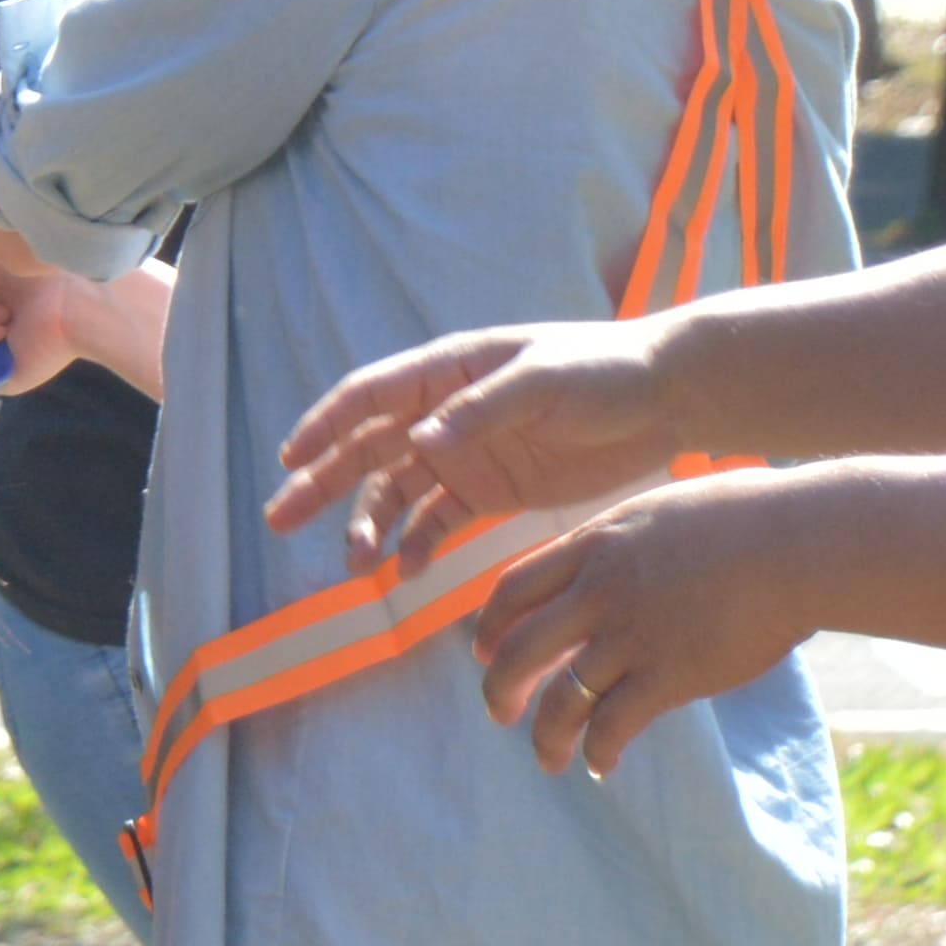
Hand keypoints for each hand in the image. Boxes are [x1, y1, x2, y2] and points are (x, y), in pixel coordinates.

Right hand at [264, 320, 683, 571]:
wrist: (665, 400)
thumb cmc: (603, 372)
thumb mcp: (543, 382)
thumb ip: (481, 411)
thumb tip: (420, 439)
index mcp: (447, 372)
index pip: (370, 396)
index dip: (325, 425)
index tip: (288, 458)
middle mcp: (443, 413)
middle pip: (367, 449)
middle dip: (322, 482)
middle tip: (280, 518)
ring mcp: (465, 455)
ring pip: (397, 492)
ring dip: (370, 523)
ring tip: (356, 563)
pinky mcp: (492, 491)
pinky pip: (440, 521)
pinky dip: (418, 545)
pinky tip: (407, 572)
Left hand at [462, 473, 815, 779]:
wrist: (793, 543)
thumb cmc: (747, 517)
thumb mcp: (662, 512)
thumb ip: (628, 542)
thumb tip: (624, 556)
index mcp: (594, 547)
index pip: (514, 589)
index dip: (491, 625)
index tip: (482, 648)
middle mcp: (598, 593)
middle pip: (520, 649)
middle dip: (500, 687)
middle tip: (498, 712)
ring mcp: (630, 636)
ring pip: (562, 699)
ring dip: (546, 736)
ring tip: (548, 759)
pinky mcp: (668, 676)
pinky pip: (614, 725)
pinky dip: (599, 751)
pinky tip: (601, 765)